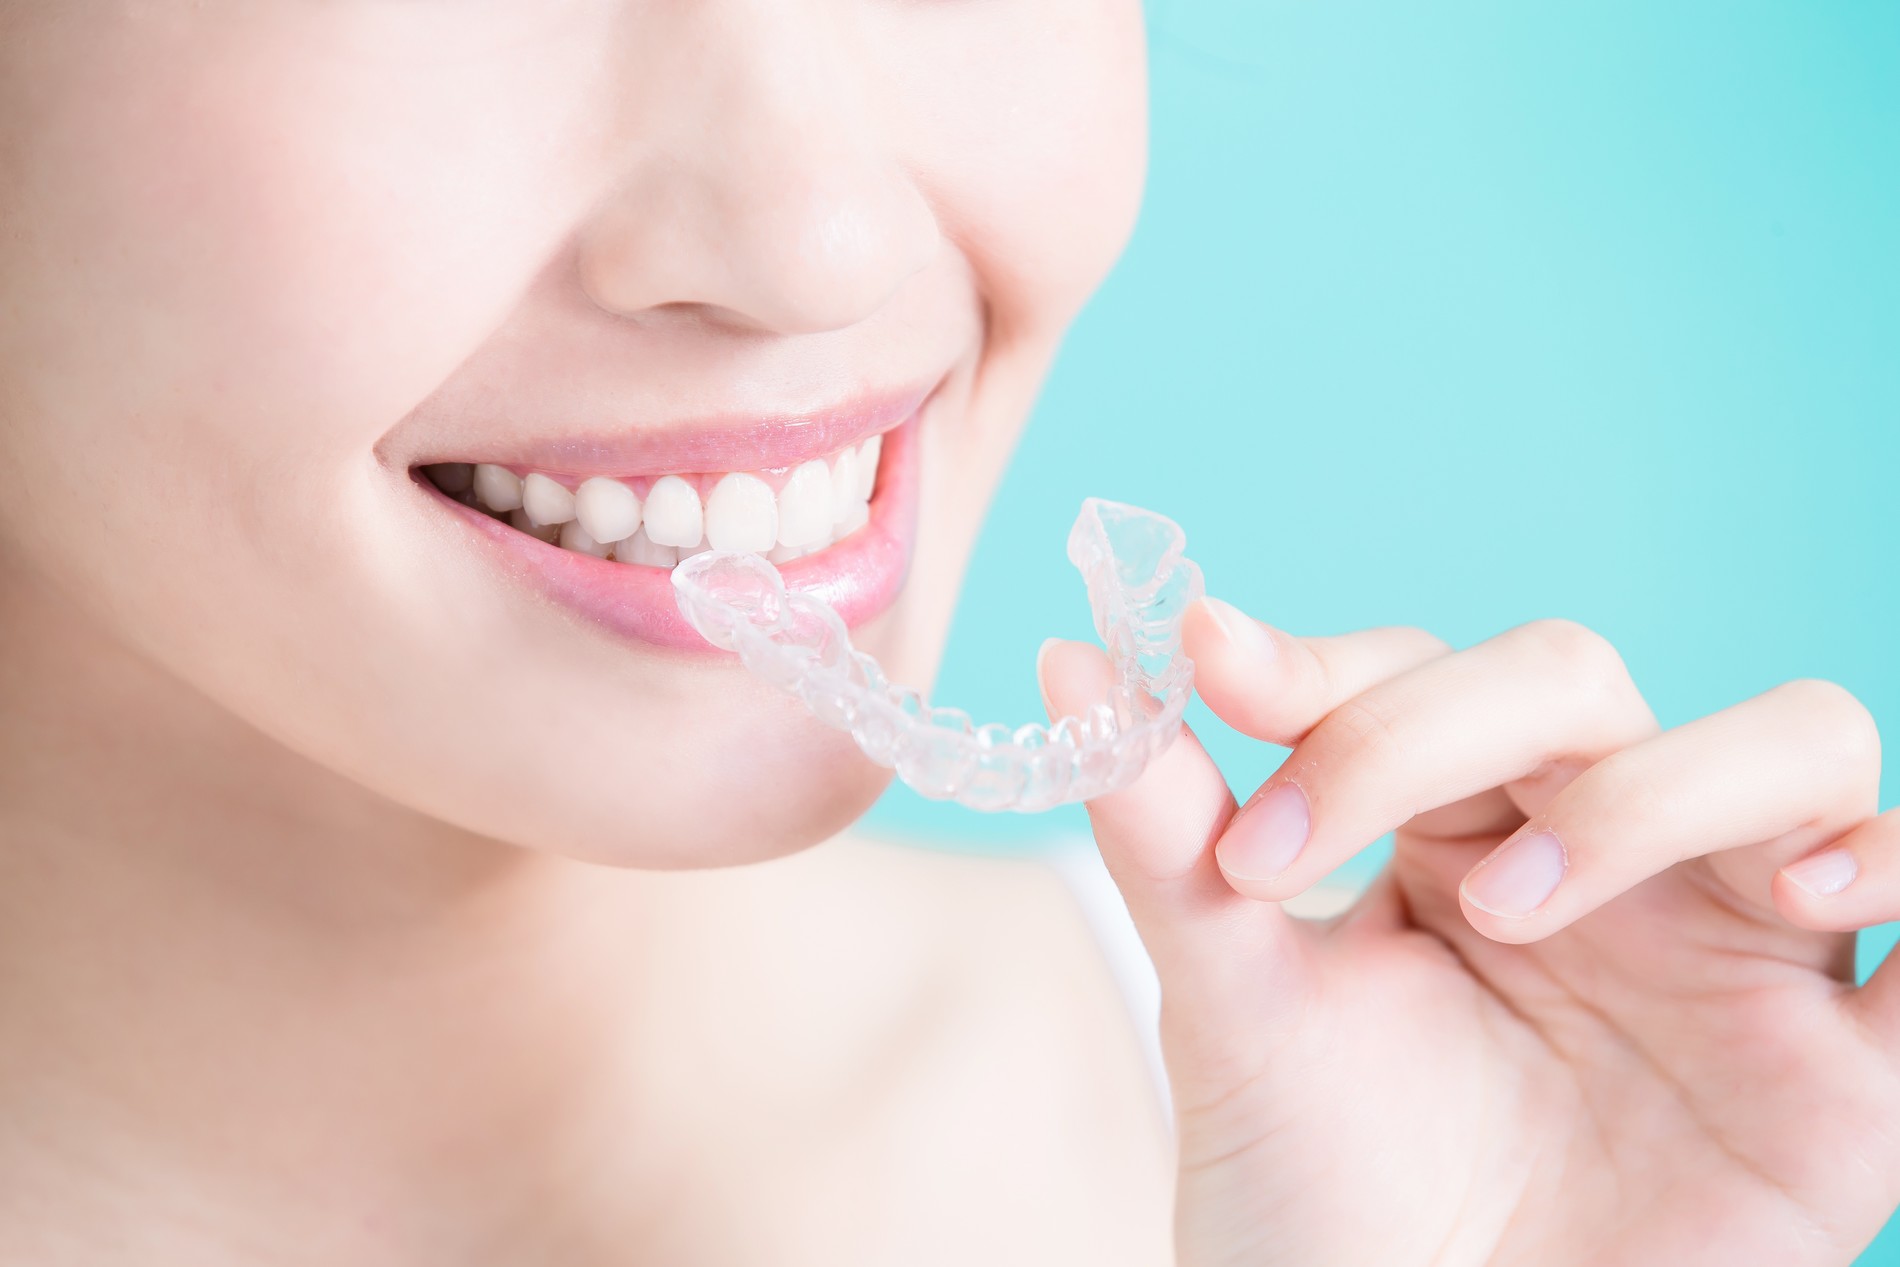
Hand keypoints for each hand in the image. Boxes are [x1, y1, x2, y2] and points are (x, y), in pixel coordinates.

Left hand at [1040, 603, 1899, 1266]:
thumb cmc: (1314, 1193)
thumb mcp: (1229, 1010)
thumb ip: (1165, 834)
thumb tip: (1069, 652)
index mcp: (1454, 824)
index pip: (1417, 673)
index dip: (1320, 670)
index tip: (1205, 668)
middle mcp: (1600, 852)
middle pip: (1576, 680)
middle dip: (1439, 732)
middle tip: (1310, 852)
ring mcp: (1731, 942)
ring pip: (1790, 743)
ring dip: (1654, 789)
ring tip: (1515, 899)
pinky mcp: (1845, 1064)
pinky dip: (1899, 860)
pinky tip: (1803, 893)